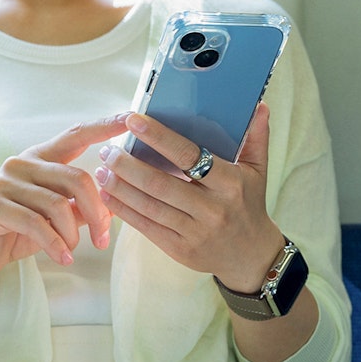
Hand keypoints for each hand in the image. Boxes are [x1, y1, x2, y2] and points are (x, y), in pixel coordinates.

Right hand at [0, 113, 129, 283]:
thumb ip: (79, 206)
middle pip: (76, 178)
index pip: (76, 135)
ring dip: (73, 234)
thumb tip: (113, 205)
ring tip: (72, 250)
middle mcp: (23, 163)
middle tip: (103, 238)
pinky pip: (36, 224)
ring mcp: (5, 182)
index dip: (104, 127)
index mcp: (40, 158)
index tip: (129, 117)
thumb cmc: (17, 230)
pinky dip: (55, 245)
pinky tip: (63, 257)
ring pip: (58, 205)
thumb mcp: (55, 218)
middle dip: (97, 212)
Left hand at [94, 102, 284, 291]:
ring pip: (149, 206)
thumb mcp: (258, 170)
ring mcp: (194, 231)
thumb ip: (255, 137)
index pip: (189, 156)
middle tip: (107, 150)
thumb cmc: (249, 204)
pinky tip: (107, 195)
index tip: (134, 120)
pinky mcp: (180, 249)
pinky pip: (146, 227)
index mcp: (229, 183)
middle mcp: (212, 208)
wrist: (251, 256)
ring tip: (102, 169)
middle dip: (128, 166)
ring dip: (120, 187)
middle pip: (160, 184)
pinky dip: (123, 210)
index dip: (159, 138)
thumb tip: (258, 105)